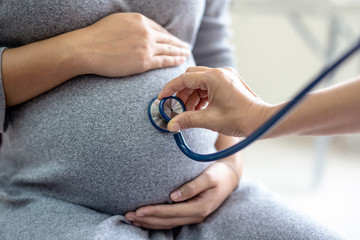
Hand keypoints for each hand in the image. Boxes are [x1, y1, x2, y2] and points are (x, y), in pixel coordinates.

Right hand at [75, 13, 189, 76]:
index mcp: (139, 20)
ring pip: (168, 49)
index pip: (158, 29)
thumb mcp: (117, 21)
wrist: (87, 49)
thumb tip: (138, 30)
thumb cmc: (96, 36)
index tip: (172, 40)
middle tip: (185, 47)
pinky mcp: (144, 62)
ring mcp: (146, 47)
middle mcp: (146, 32)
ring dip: (179, 52)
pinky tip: (180, 61)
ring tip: (186, 54)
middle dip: (177, 43)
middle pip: (167, 38)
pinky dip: (174, 61)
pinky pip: (163, 61)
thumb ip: (132, 25)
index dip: (167, 35)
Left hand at [125, 161, 239, 228]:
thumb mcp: (209, 176)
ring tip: (132, 218)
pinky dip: (157, 220)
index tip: (138, 210)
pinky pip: (172, 220)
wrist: (230, 177)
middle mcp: (196, 215)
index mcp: (200, 207)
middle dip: (147, 219)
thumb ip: (193, 186)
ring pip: (168, 223)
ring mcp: (193, 216)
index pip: (172, 213)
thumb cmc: (219, 174)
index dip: (154, 212)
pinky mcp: (191, 213)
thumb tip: (174, 196)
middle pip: (167, 221)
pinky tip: (146, 218)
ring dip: (150, 222)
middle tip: (128, 215)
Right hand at [158, 66, 272, 136]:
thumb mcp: (209, 120)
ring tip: (190, 113)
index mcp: (214, 78)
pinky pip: (209, 86)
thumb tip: (171, 124)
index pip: (184, 79)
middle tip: (177, 108)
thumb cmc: (240, 119)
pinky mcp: (229, 82)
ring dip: (191, 97)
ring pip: (200, 83)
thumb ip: (187, 120)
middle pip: (191, 78)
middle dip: (181, 93)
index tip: (162, 98)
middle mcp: (220, 72)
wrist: (261, 121)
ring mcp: (226, 76)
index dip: (170, 89)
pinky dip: (201, 97)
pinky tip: (200, 109)